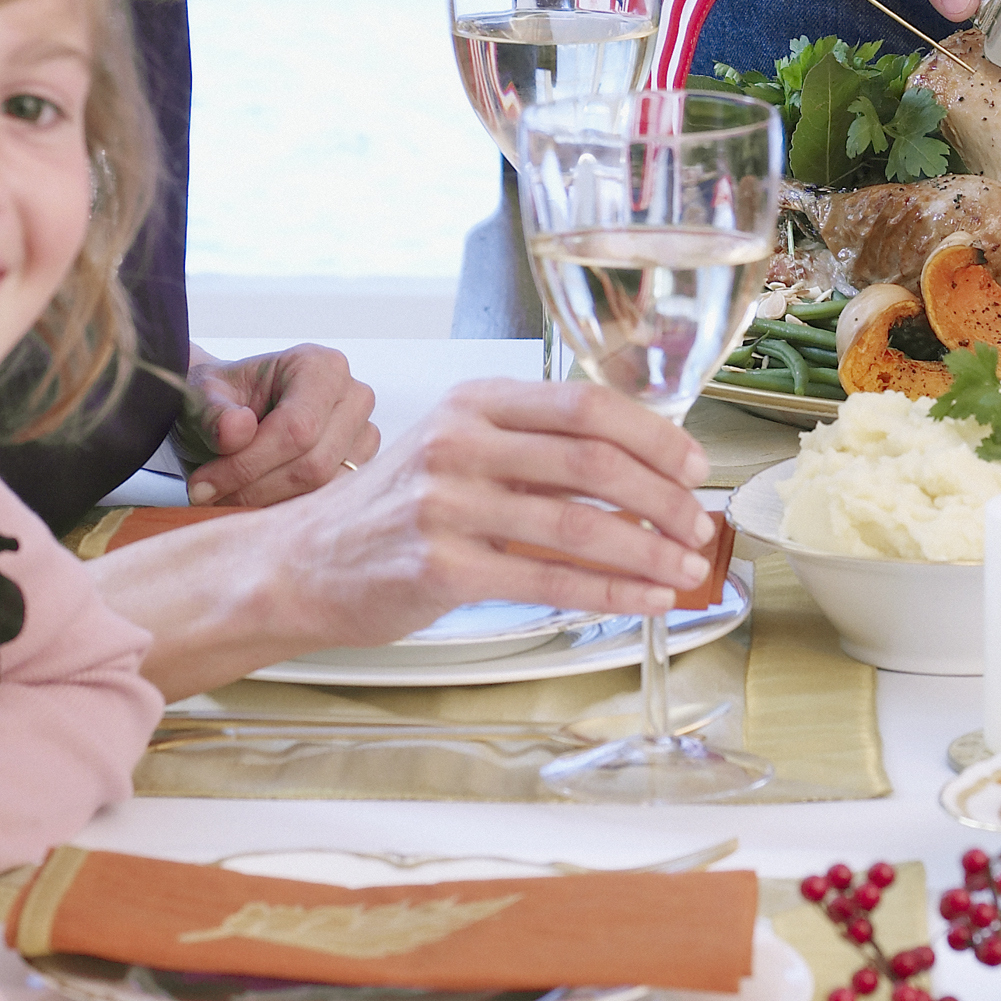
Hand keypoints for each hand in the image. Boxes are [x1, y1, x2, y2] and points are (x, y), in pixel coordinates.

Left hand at [181, 345, 375, 511]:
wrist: (233, 413)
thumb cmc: (223, 398)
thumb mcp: (202, 396)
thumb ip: (213, 412)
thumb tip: (237, 431)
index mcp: (321, 366)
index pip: (297, 428)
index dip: (248, 463)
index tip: (203, 484)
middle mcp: (354, 397)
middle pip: (314, 464)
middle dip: (255, 487)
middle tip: (208, 495)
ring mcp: (362, 435)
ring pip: (322, 489)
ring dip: (267, 501)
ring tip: (226, 495)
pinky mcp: (360, 467)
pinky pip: (325, 502)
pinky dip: (283, 508)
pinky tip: (252, 499)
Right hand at [250, 377, 717, 645]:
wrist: (302, 563)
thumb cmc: (392, 508)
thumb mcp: (456, 448)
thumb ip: (533, 447)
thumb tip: (643, 469)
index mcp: (474, 402)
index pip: (586, 404)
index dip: (654, 435)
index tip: (693, 465)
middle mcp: (459, 443)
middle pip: (593, 460)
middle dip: (664, 496)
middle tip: (698, 524)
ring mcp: (446, 505)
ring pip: (578, 524)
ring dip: (648, 549)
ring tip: (685, 567)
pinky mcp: (441, 569)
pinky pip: (549, 581)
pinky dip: (610, 591)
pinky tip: (645, 598)